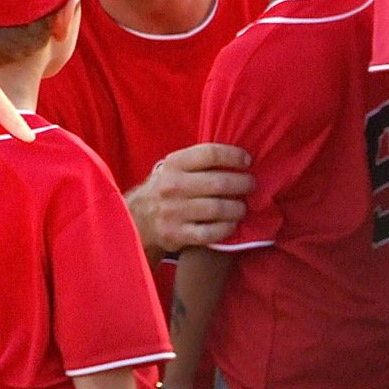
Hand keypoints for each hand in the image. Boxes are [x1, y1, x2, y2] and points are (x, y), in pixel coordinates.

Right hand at [129, 143, 252, 255]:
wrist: (137, 219)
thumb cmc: (166, 189)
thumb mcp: (174, 168)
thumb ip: (199, 161)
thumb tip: (239, 157)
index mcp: (174, 164)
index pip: (210, 154)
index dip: (234, 156)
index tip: (247, 160)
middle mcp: (172, 186)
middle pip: (219, 183)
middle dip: (242, 183)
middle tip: (251, 185)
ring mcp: (174, 211)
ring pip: (217, 208)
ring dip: (238, 208)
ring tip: (243, 207)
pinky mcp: (176, 234)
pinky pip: (210, 233)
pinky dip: (226, 228)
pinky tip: (231, 224)